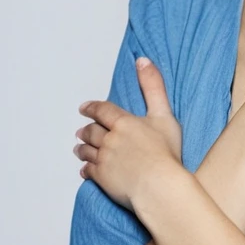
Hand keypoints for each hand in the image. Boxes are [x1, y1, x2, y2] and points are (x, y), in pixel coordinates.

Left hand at [73, 56, 183, 211]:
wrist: (158, 185)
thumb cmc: (165, 151)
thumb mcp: (164, 114)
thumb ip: (153, 86)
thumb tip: (142, 60)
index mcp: (123, 122)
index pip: (103, 111)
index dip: (93, 108)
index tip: (85, 108)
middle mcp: (109, 139)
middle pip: (93, 132)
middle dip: (86, 130)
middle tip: (82, 131)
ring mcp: (104, 159)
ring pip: (87, 151)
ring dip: (82, 148)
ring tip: (79, 148)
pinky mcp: (102, 178)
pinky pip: (89, 171)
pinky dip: (86, 169)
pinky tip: (85, 171)